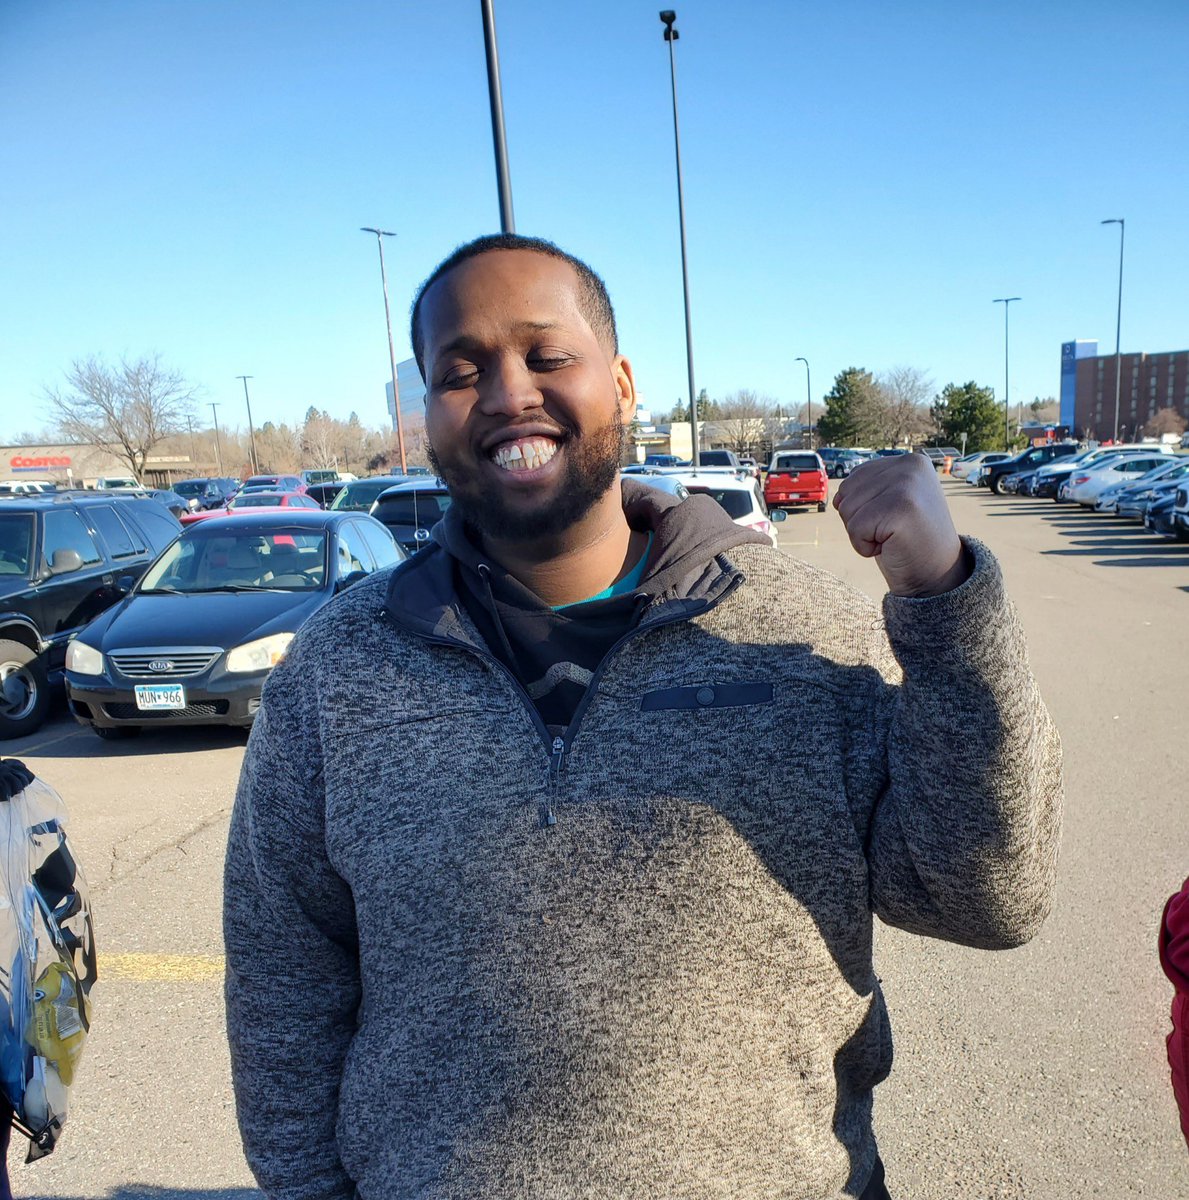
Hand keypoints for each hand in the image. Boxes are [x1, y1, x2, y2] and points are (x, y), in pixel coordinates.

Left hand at [832, 455, 967, 596]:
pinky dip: (864, 547)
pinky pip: (854, 529)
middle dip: (861, 520)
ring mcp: (907, 484)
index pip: (854, 478)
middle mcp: (911, 465)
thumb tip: (837, 499)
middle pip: (847, 492)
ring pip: (847, 510)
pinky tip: (890, 547)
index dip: (864, 508)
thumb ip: (865, 489)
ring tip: (892, 538)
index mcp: (910, 461)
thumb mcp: (887, 504)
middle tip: (892, 532)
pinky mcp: (901, 508)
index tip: (894, 519)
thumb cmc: (907, 541)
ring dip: (862, 534)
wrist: (937, 575)